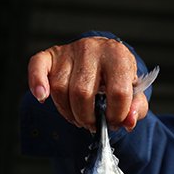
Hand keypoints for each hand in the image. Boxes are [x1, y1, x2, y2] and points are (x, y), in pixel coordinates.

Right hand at [27, 37, 149, 131]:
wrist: (104, 56)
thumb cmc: (118, 77)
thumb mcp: (135, 91)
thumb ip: (137, 108)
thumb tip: (129, 122)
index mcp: (118, 56)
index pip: (118, 92)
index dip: (116, 115)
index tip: (113, 122)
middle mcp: (92, 48)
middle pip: (82, 92)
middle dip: (87, 117)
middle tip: (93, 124)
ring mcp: (70, 50)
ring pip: (60, 88)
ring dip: (68, 111)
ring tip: (78, 117)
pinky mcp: (51, 55)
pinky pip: (37, 67)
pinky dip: (36, 83)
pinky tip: (42, 97)